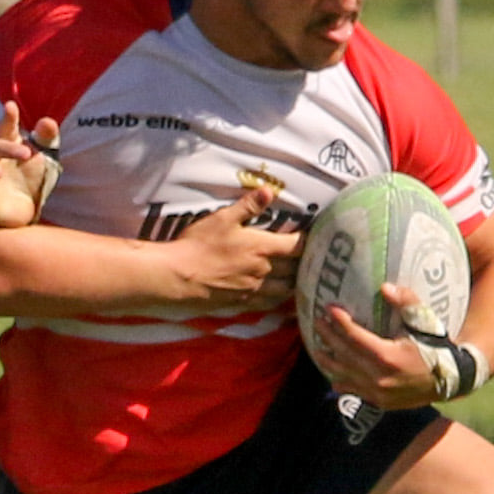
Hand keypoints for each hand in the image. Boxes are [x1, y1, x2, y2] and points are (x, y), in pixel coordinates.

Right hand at [0, 102, 61, 228]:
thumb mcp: (43, 159)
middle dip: (7, 148)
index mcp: (8, 148)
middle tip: (27, 153)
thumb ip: (47, 139)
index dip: (8, 118)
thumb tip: (47, 121)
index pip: (6, 130)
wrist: (26, 210)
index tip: (10, 106)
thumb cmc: (30, 178)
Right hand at [169, 186, 299, 306]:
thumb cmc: (199, 245)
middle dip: (304, 264)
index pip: (297, 246)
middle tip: (312, 258)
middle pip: (296, 270)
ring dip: (294, 283)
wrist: (178, 277)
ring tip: (298, 277)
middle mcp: (263, 271)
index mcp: (262, 248)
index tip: (316, 237)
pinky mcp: (243, 303)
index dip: (309, 241)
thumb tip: (269, 191)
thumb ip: (248, 206)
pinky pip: (269, 303)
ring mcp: (254, 289)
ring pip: (285, 289)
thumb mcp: (222, 219)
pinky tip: (279, 296)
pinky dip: (278, 299)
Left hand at [307, 282, 440, 407]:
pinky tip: (332, 374)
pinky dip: (341, 381)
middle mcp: (378, 377)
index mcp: (388, 356)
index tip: (328, 309)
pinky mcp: (379, 402)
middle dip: (328, 337)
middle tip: (316, 322)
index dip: (339, 322)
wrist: (452, 379)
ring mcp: (377, 392)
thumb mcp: (425, 322)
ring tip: (316, 347)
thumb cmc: (437, 347)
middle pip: (344, 355)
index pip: (354, 337)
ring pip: (343, 375)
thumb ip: (407, 302)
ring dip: (328, 361)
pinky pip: (353, 391)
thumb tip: (385, 287)